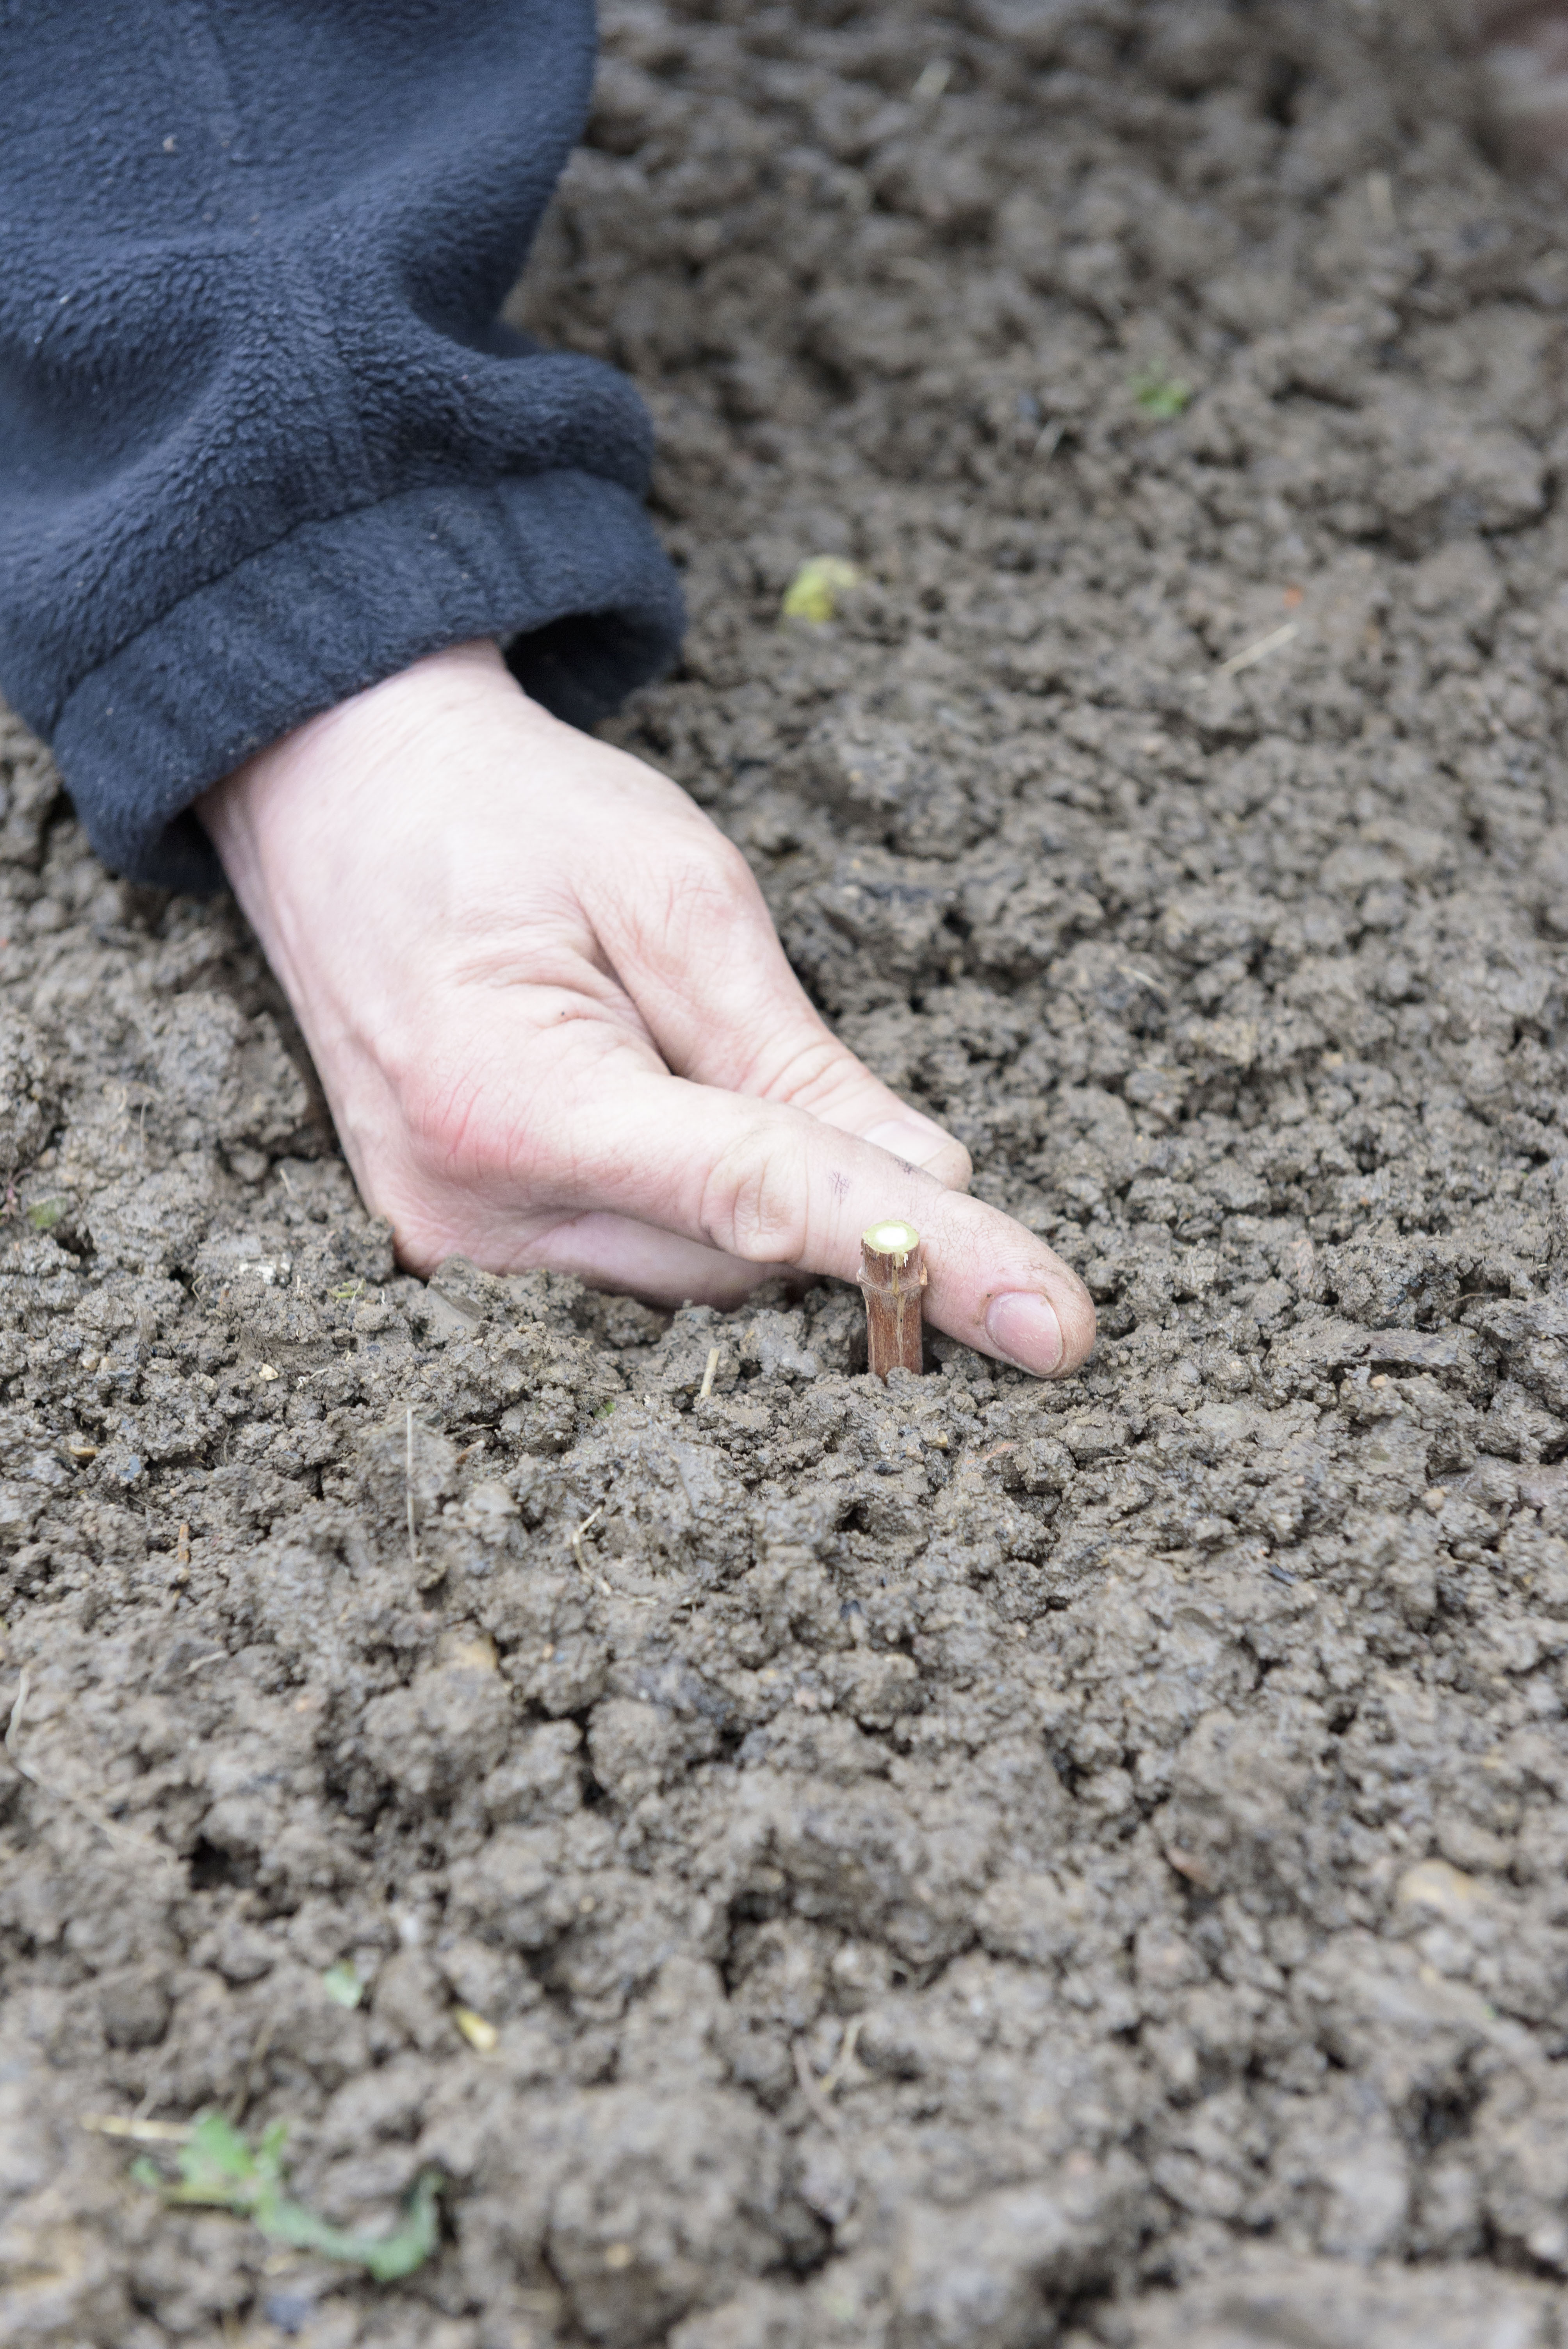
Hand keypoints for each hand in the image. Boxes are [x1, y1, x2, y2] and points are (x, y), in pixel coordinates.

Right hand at [198, 641, 1093, 1376]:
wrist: (346, 801)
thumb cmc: (511, 819)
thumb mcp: (678, 896)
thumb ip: (796, 1062)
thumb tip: (930, 1182)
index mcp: (509, 1100)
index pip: (761, 1207)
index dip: (923, 1259)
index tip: (1055, 1324)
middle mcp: (466, 1214)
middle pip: (735, 1271)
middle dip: (826, 1199)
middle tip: (824, 1088)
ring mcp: (450, 1251)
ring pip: (692, 1290)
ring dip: (752, 1204)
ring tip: (685, 1055)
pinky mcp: (457, 1257)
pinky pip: (632, 1277)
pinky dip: (695, 1218)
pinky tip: (668, 1119)